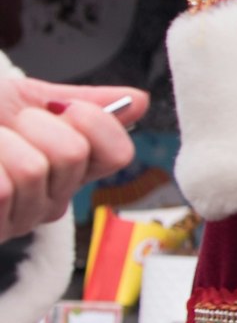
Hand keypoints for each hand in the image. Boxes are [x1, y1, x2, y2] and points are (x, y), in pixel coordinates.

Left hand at [0, 82, 137, 246]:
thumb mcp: (18, 100)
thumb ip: (79, 102)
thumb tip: (137, 102)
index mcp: (66, 173)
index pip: (118, 154)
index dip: (96, 121)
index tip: (62, 106)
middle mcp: (47, 203)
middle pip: (72, 155)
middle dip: (30, 123)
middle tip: (2, 127)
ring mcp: (14, 222)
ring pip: (32, 170)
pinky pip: (1, 188)